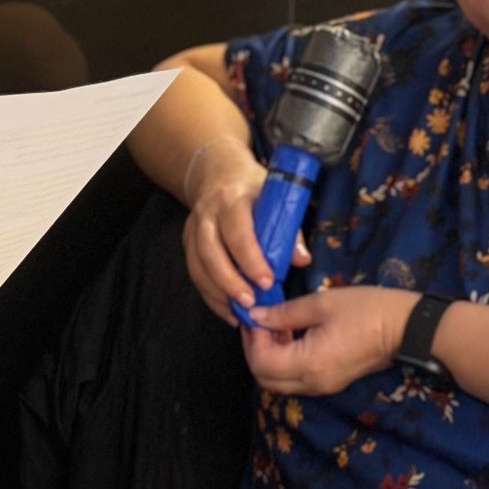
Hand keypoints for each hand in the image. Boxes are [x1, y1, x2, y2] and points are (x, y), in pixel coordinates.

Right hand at [181, 138, 311, 325]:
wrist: (220, 174)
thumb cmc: (254, 191)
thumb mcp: (275, 199)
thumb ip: (289, 230)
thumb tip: (301, 260)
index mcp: (232, 199)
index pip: (237, 231)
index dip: (251, 259)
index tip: (268, 282)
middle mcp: (207, 213)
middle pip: (210, 252)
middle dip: (230, 282)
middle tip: (251, 303)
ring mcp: (193, 228)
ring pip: (197, 266)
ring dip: (218, 294)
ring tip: (239, 313)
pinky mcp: (187, 242)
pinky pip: (195, 274)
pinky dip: (210, 296)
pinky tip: (228, 311)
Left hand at [244, 287, 418, 396]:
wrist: (407, 328)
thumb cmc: (366, 310)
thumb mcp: (321, 304)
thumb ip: (284, 313)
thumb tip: (255, 316)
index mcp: (308, 364)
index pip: (261, 363)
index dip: (252, 339)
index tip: (255, 315)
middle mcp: (313, 383)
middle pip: (265, 380)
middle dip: (256, 351)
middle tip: (260, 323)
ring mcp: (323, 387)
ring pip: (279, 383)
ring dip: (270, 357)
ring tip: (276, 327)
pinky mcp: (331, 383)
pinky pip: (296, 380)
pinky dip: (285, 362)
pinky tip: (292, 337)